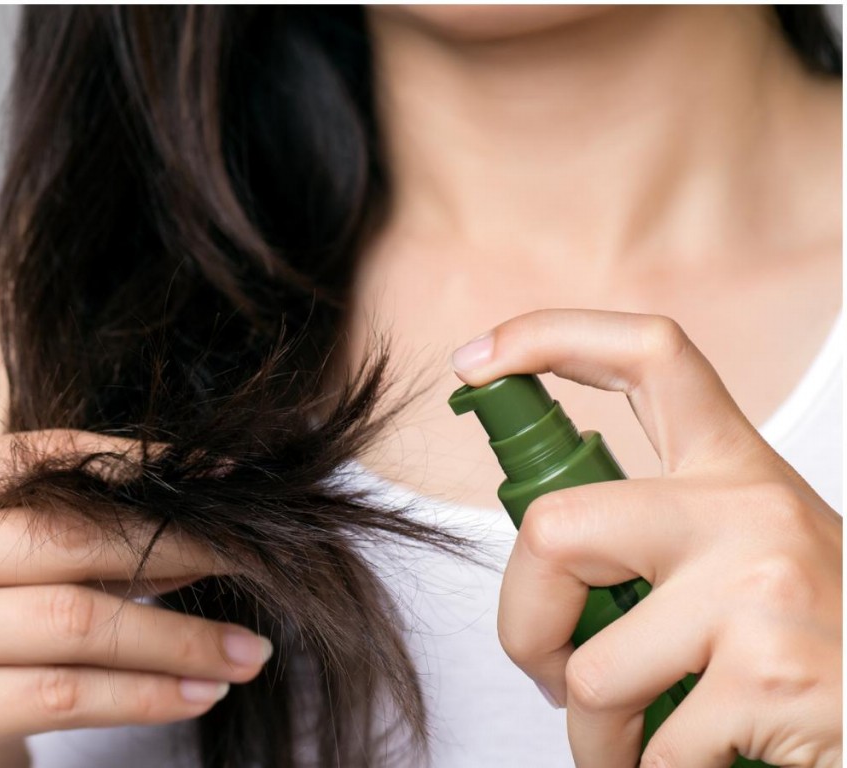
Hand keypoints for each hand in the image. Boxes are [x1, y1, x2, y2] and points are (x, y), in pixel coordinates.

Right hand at [0, 429, 272, 767]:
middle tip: (252, 560)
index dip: (137, 464)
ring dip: (179, 638)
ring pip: (77, 619)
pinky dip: (145, 693)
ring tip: (245, 650)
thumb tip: (193, 524)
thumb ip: (67, 537)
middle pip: (65, 539)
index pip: (37, 459)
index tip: (219, 477)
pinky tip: (196, 692)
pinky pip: (65, 693)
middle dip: (176, 550)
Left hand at [451, 310, 841, 767]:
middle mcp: (746, 508)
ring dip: (590, 732)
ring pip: (592, 668)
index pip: (646, 356)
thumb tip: (549, 557)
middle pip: (556, 526)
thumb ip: (663, 533)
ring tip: (622, 746)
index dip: (549, 337)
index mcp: (734, 466)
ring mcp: (759, 586)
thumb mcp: (753, 550)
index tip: (476, 358)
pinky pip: (652, 747)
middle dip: (522, 620)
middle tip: (547, 668)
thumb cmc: (822, 632)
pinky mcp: (769, 675)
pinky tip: (677, 766)